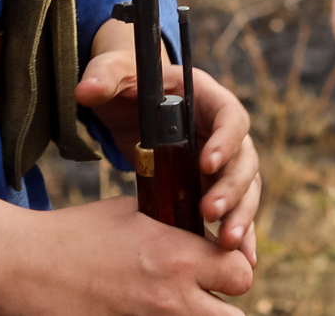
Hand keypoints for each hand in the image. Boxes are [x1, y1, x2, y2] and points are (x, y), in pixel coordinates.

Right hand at [0, 188, 253, 315]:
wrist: (26, 267)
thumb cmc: (76, 233)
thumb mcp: (131, 212)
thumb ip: (172, 221)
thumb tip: (196, 224)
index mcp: (178, 257)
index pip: (241, 272)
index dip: (234, 266)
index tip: (220, 259)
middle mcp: (173, 299)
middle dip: (225, 301)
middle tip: (208, 290)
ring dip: (202, 315)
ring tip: (180, 300)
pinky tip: (147, 307)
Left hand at [76, 20, 264, 262]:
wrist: (132, 101)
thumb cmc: (127, 83)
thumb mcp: (114, 74)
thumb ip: (103, 76)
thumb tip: (87, 89)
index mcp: (206, 97)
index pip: (230, 115)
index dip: (225, 140)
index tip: (205, 163)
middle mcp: (223, 128)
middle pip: (244, 158)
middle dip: (232, 188)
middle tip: (210, 213)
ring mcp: (224, 159)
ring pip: (247, 188)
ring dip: (242, 214)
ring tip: (227, 244)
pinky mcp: (215, 183)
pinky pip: (237, 208)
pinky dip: (243, 232)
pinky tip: (243, 260)